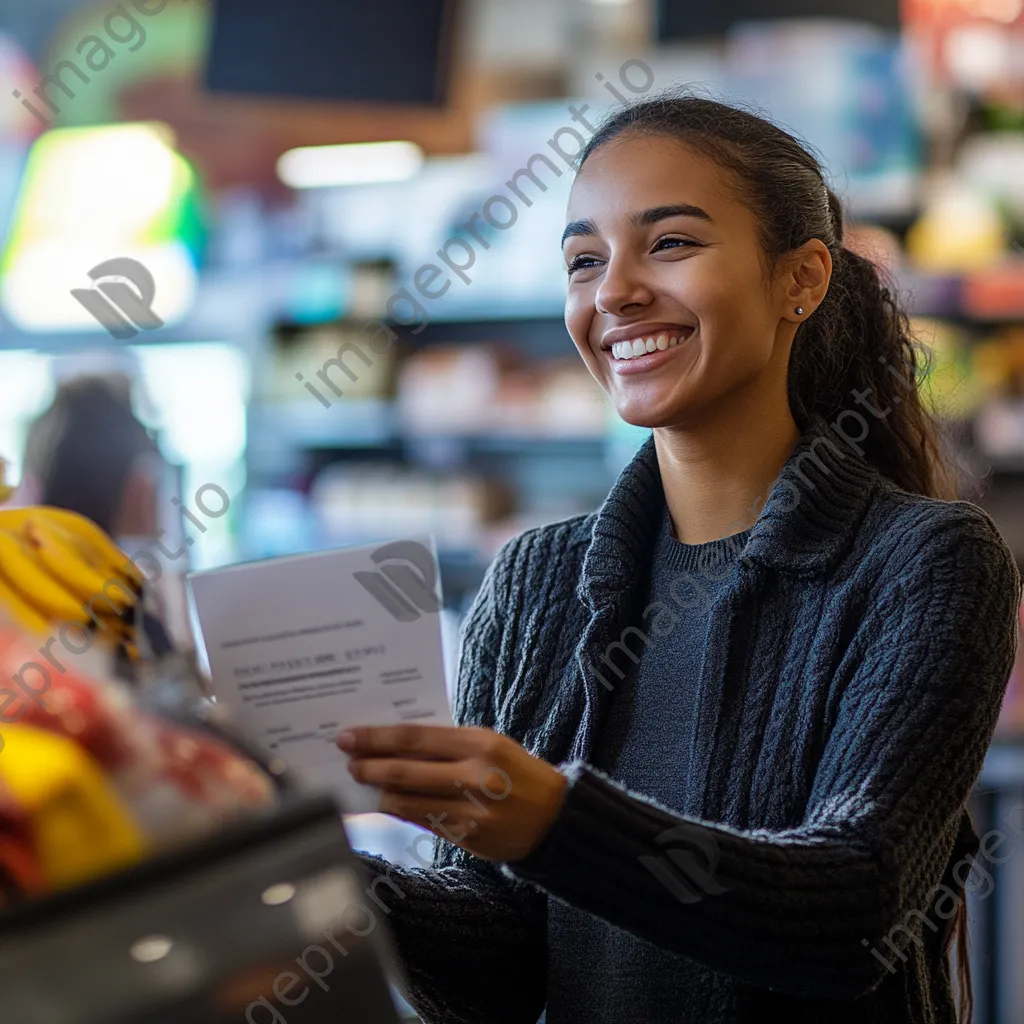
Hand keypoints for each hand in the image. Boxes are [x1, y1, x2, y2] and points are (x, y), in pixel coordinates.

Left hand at [337, 724, 567, 861]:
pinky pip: (421, 822)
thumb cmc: (518, 773)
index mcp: (480, 743)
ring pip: (407, 801)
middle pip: (405, 770)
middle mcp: (475, 775)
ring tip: (365, 782)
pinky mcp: (468, 837)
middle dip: (369, 765)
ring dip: (379, 792)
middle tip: (347, 760)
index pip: (415, 738)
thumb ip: (449, 744)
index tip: (350, 736)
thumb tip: (397, 743)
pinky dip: (399, 810)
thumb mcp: (491, 744)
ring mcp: (471, 810)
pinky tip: (387, 802)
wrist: (555, 817)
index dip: (377, 738)